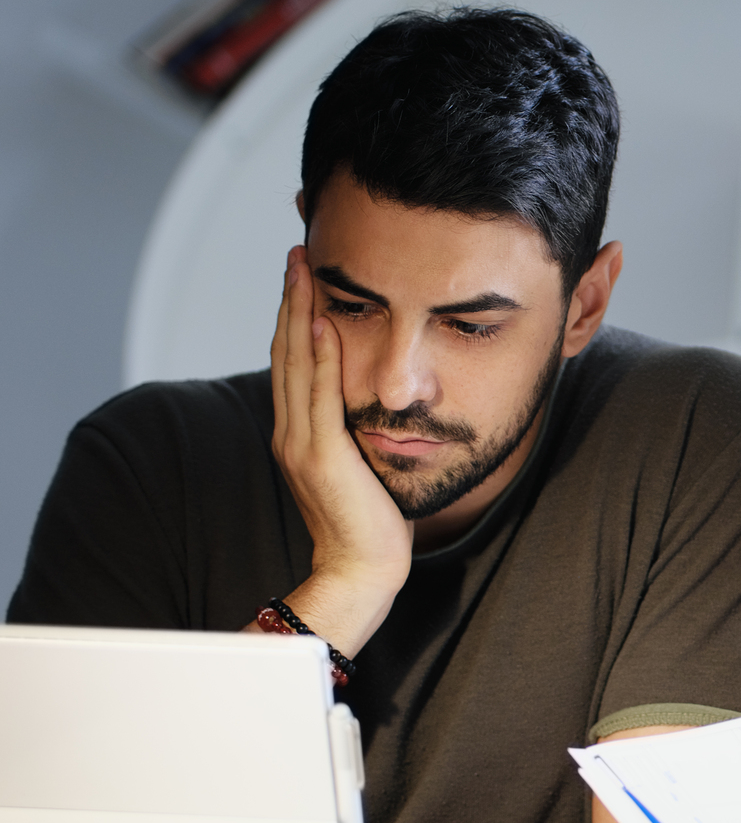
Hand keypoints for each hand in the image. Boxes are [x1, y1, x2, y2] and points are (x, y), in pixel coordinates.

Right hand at [264, 246, 411, 655]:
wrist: (362, 570)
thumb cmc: (372, 522)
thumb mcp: (361, 463)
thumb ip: (354, 430)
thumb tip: (373, 399)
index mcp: (298, 433)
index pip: (293, 361)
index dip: (295, 315)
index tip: (303, 276)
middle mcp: (290, 432)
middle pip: (286, 351)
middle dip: (291, 299)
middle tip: (297, 253)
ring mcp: (300, 443)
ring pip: (296, 363)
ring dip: (299, 312)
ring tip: (303, 269)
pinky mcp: (321, 457)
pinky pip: (319, 395)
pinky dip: (319, 356)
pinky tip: (323, 322)